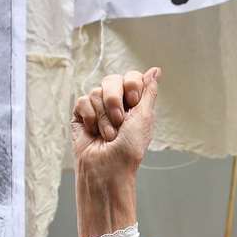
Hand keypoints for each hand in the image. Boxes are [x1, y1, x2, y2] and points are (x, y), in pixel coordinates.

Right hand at [72, 68, 160, 184]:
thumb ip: (149, 91)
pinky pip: (82, 101)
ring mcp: (97, 107)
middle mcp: (115, 102)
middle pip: (112, 79)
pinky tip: (93, 132)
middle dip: (115, 101)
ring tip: (108, 134)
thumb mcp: (145, 117)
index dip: (131, 86)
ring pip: (96, 92)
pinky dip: (90, 118)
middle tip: (120, 121)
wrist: (107, 166)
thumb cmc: (129, 148)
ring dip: (104, 117)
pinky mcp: (80, 114)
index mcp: (134, 102)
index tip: (133, 103)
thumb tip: (156, 70)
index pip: (131, 76)